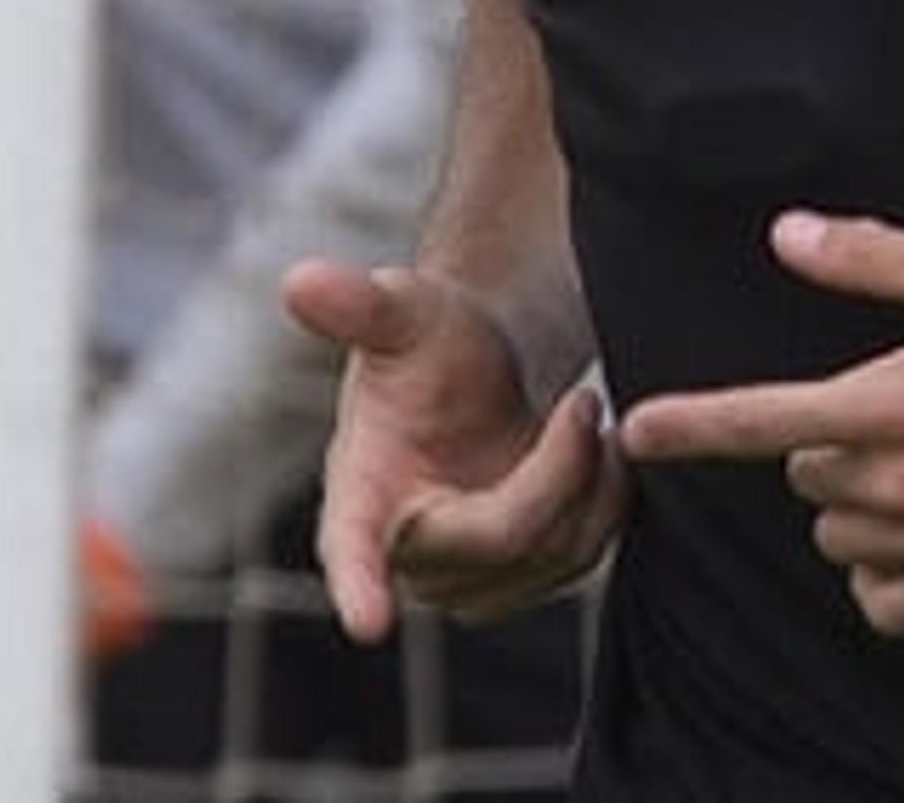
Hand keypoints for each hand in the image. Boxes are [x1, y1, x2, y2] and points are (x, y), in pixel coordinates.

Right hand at [283, 258, 629, 638]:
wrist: (479, 371)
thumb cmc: (428, 343)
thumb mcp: (403, 312)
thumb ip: (358, 304)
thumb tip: (299, 280)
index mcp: (360, 493)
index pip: (351, 546)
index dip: (357, 584)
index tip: (368, 625)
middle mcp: (407, 554)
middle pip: (503, 537)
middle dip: (557, 466)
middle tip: (581, 401)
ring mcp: (466, 581)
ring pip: (554, 553)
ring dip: (588, 480)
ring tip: (581, 415)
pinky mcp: (520, 583)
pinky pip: (583, 557)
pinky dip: (604, 500)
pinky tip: (597, 453)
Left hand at [615, 212, 903, 638]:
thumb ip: (873, 258)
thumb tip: (787, 235)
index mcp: (896, 405)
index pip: (761, 421)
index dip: (689, 425)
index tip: (636, 427)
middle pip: (805, 476)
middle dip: (828, 441)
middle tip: (897, 404)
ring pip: (839, 538)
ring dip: (854, 504)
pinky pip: (884, 603)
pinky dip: (883, 573)